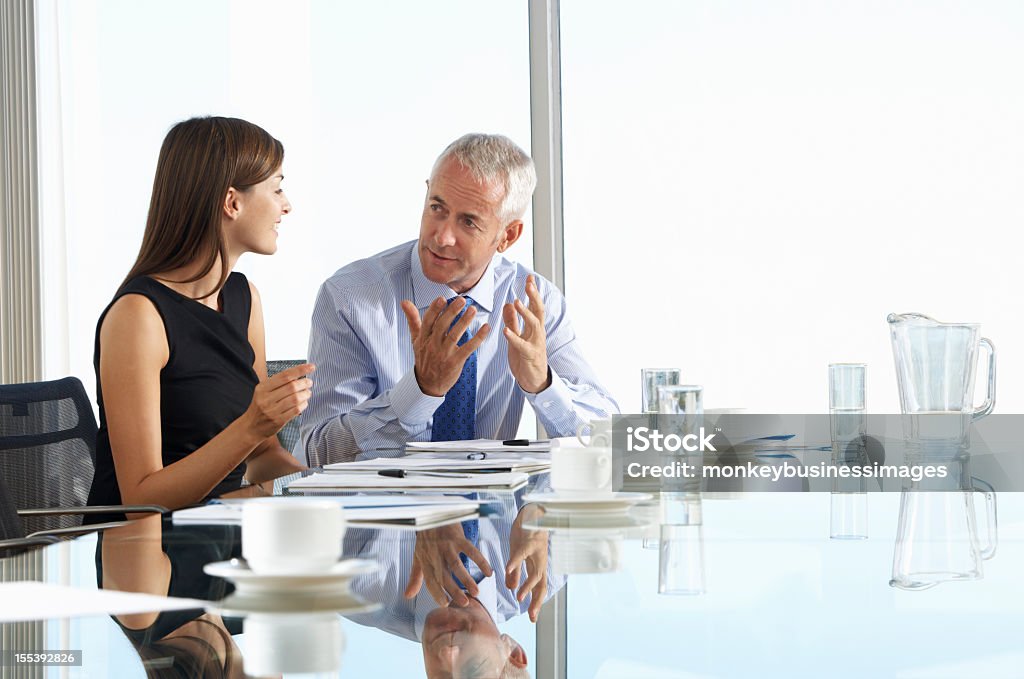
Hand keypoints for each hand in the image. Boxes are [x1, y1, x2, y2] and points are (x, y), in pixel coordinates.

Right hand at [243, 363, 314, 438]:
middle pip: (291, 387)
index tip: (311, 367)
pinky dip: (303, 404)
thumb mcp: (263, 392)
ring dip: (305, 394)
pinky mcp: (278, 420)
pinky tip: (304, 402)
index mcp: (262, 388)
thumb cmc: (260, 407)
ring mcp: (272, 410)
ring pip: (295, 398)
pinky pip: (296, 410)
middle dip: (304, 383)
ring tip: (308, 393)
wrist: (251, 427)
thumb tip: (298, 375)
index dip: (300, 370)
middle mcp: (266, 398)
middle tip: (309, 382)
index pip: (285, 375)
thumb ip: (278, 383)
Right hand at [401, 297, 489, 396]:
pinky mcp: (455, 362)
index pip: (428, 321)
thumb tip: (405, 302)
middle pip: (442, 326)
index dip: (435, 310)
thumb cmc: (424, 358)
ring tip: (472, 310)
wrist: (427, 384)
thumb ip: (412, 319)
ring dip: (464, 321)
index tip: (442, 299)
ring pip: (454, 335)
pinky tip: (486, 328)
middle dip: (451, 312)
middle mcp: (433, 345)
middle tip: (462, 300)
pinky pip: (468, 348)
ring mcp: (444, 354)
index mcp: (424, 338)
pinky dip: (478, 338)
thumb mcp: (415, 339)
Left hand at [404, 523, 492, 607]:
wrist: (433, 513)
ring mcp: (446, 546)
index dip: (436, 593)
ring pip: (456, 565)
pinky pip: (471, 550)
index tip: (445, 604)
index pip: (430, 580)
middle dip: (454, 590)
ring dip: (466, 579)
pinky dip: (480, 561)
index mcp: (425, 561)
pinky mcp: (458, 537)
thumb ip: (415, 577)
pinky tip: (488, 572)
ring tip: (476, 591)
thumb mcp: (418, 557)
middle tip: (464, 603)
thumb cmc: (427, 538)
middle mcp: (435, 554)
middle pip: (444, 575)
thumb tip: (408, 595)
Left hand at [503, 276, 549, 393]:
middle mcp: (538, 333)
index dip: (533, 292)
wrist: (534, 381)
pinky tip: (505, 331)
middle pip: (539, 311)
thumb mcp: (518, 336)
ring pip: (534, 325)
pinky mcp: (529, 356)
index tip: (530, 278)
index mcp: (535, 328)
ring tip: (517, 302)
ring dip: (525, 313)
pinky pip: (522, 345)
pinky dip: (514, 337)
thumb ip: (513, 321)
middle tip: (529, 283)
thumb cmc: (526, 358)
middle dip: (534, 296)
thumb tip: (508, 303)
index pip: (535, 306)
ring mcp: (536, 344)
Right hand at [506, 505, 548, 621]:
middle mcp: (539, 561)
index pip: (539, 588)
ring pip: (534, 572)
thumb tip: (511, 588)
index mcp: (536, 565)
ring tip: (518, 597)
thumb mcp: (518, 554)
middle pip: (541, 585)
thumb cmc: (526, 533)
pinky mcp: (528, 540)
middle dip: (536, 602)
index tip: (532, 619)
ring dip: (526, 586)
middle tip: (531, 616)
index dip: (537, 603)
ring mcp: (536, 551)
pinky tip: (507, 570)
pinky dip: (514, 562)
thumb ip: (516, 572)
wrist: (531, 511)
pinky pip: (521, 553)